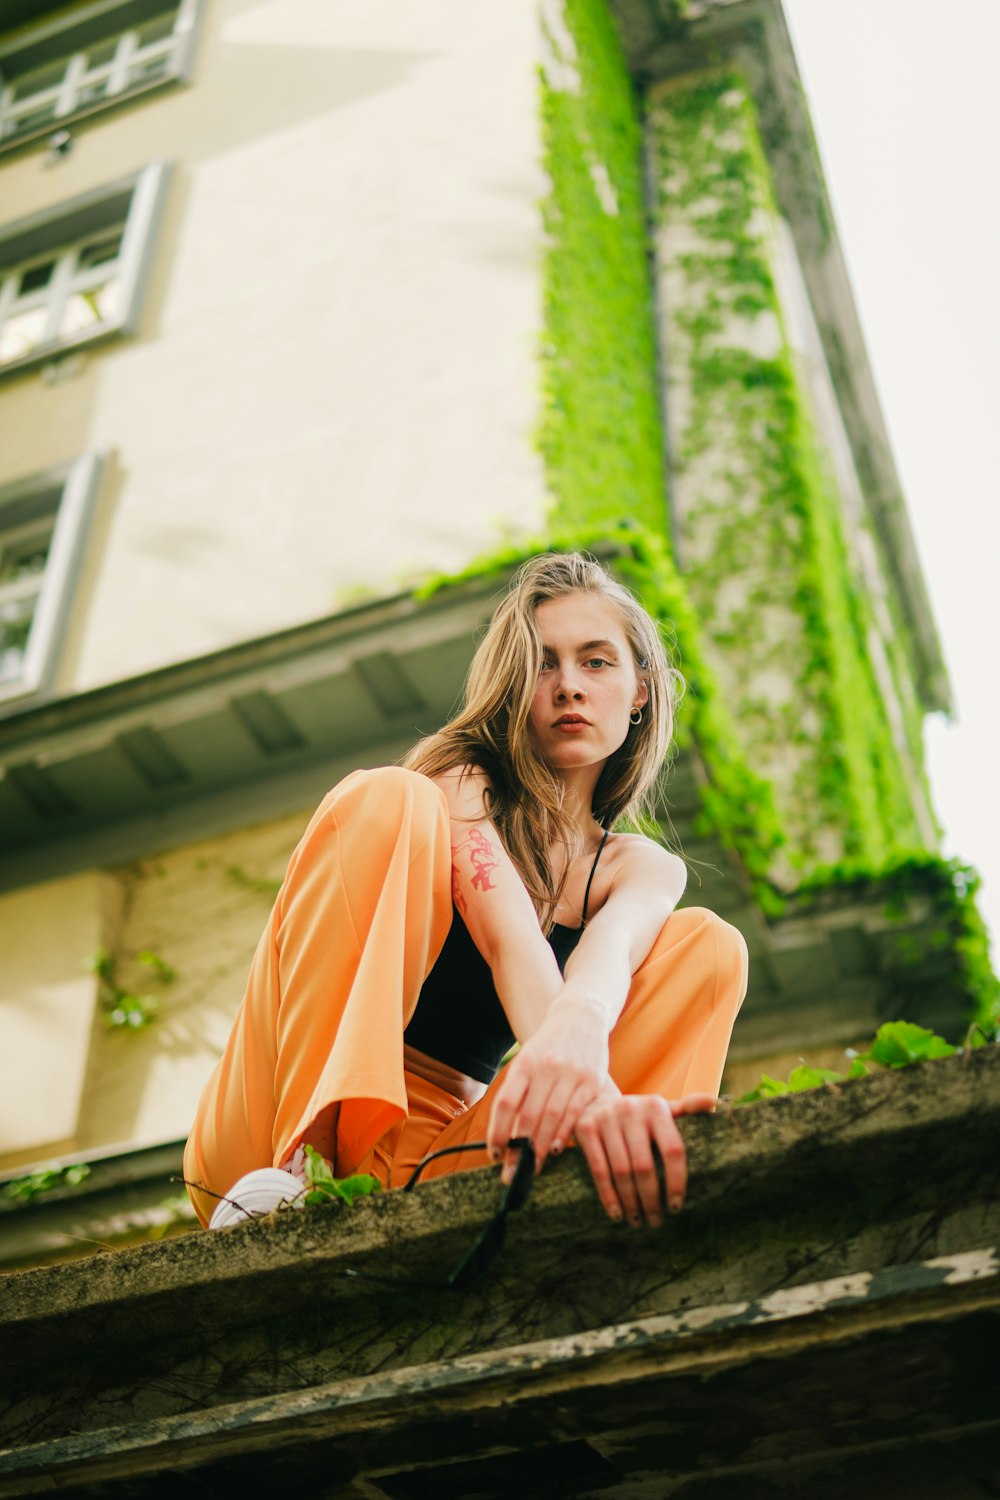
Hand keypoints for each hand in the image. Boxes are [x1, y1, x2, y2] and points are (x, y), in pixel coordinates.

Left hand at [486, 1001, 609, 1176]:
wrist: (580, 1016)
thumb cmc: (547, 1047)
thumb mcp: (526, 1061)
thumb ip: (517, 1093)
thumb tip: (503, 1135)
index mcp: (524, 1064)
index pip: (507, 1104)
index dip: (499, 1132)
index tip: (495, 1155)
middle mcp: (546, 1068)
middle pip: (529, 1116)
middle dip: (519, 1149)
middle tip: (512, 1174)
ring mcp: (570, 1073)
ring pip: (553, 1118)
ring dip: (540, 1147)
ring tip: (532, 1167)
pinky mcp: (592, 1080)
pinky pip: (576, 1113)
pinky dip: (564, 1134)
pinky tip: (555, 1149)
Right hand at [574, 1090, 716, 1227]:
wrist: (593, 1100)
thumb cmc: (637, 1117)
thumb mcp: (660, 1109)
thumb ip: (686, 1108)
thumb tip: (715, 1103)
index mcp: (656, 1107)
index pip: (673, 1150)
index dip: (676, 1181)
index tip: (676, 1208)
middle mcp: (631, 1109)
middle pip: (645, 1166)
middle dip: (651, 1199)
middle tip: (656, 1222)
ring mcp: (606, 1118)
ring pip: (621, 1171)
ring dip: (630, 1202)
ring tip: (638, 1221)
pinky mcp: (585, 1128)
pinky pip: (599, 1169)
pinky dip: (608, 1195)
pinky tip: (616, 1214)